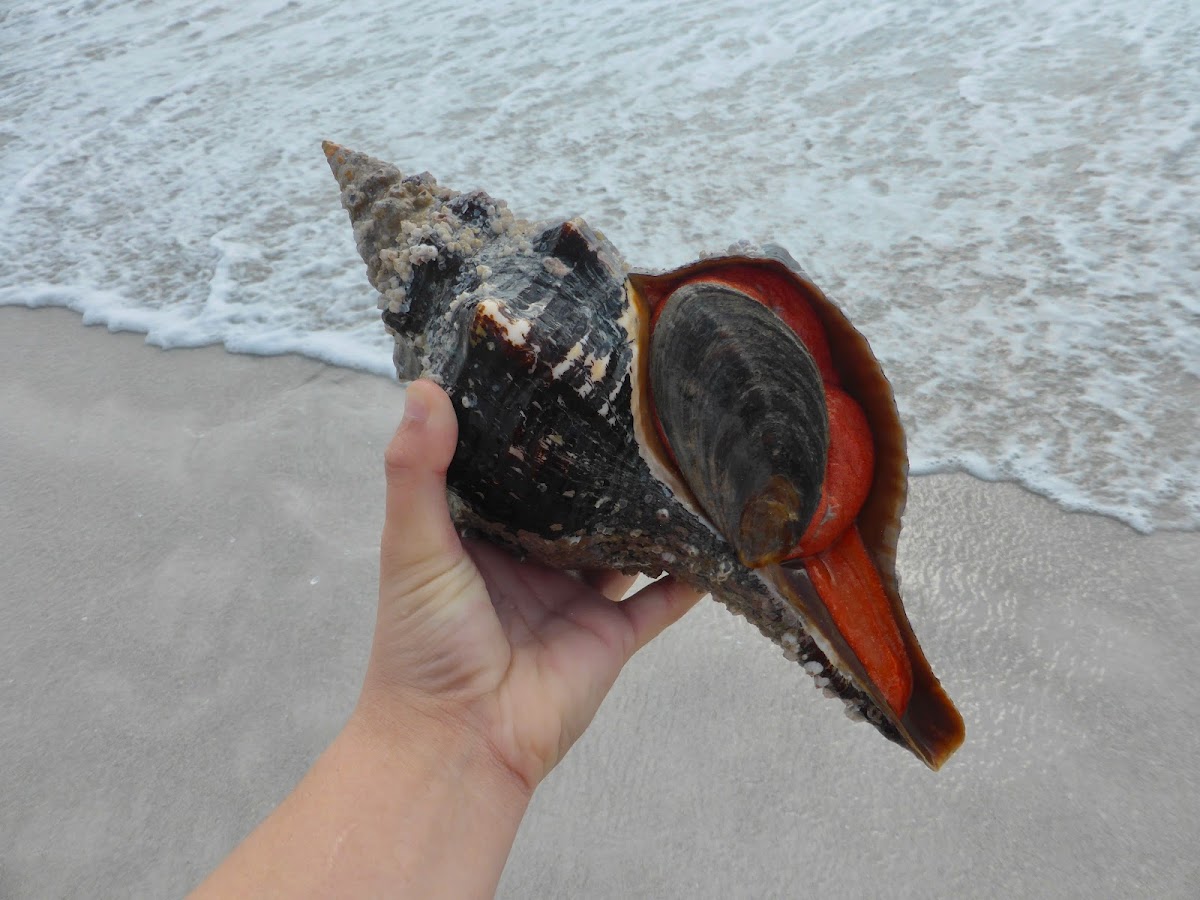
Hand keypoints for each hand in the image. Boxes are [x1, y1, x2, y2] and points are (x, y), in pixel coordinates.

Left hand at [357, 379, 703, 791]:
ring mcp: (576, 599)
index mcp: (480, 539)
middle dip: (602, 468)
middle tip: (639, 408)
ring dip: (652, 514)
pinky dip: (692, 573)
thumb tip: (422, 388)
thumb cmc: (422, 644)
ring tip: (685, 456)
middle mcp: (531, 564)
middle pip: (576, 507)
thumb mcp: (410, 546)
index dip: (533, 434)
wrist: (459, 740)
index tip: (562, 378)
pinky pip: (663, 600)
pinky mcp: (613, 635)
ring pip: (625, 547)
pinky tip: (720, 531)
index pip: (512, 474)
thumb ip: (416, 471)